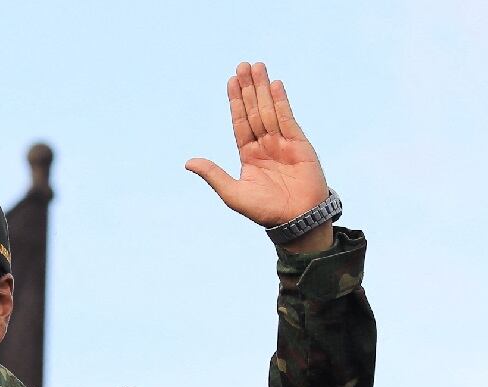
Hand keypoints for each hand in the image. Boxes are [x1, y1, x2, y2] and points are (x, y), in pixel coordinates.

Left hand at [187, 62, 331, 245]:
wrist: (296, 220)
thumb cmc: (264, 211)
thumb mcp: (233, 193)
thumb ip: (213, 175)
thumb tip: (188, 162)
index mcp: (248, 155)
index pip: (240, 123)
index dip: (235, 102)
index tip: (231, 81)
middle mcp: (264, 146)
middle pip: (254, 111)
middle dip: (249, 88)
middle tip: (243, 65)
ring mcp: (282, 143)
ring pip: (270, 110)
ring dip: (263, 89)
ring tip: (258, 67)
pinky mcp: (300, 144)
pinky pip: (288, 118)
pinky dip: (282, 102)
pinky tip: (275, 85)